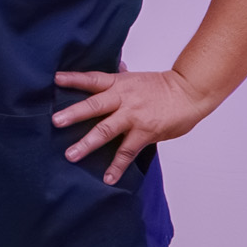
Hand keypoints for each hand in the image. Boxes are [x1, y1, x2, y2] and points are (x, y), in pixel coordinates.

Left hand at [53, 68, 219, 186]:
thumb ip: (122, 79)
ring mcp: (133, 117)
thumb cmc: (165, 86)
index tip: (56, 79)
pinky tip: (107, 178)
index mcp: (119, 84)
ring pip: (106, 130)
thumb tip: (116, 67)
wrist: (190, 92)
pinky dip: (117, 166)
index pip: (93, 79)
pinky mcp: (145, 133)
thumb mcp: (138, 79)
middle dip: (74, 114)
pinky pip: (127, 152)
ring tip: (71, 155)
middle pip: (94, 105)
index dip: (74, 79)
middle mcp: (123, 99)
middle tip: (56, 121)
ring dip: (87, 143)